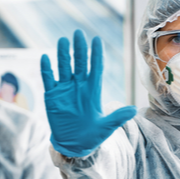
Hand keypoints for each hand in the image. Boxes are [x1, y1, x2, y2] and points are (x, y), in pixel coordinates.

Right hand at [41, 30, 136, 156]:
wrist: (74, 145)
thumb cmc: (92, 136)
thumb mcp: (106, 128)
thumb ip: (117, 117)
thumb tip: (134, 110)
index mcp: (93, 91)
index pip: (95, 68)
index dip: (96, 54)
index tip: (97, 40)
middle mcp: (79, 86)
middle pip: (79, 63)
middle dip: (79, 48)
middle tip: (78, 33)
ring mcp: (64, 90)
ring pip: (63, 67)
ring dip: (63, 55)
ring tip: (63, 40)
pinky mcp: (52, 96)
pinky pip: (48, 79)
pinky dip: (46, 69)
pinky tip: (45, 57)